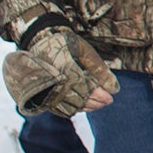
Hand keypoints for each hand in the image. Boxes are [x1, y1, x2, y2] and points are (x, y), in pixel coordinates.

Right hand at [2, 25, 119, 117]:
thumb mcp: (84, 51)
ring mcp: (47, 91)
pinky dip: (75, 109)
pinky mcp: (43, 96)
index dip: (100, 95)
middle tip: (107, 101)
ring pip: (71, 107)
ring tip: (99, 104)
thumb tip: (114, 88)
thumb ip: (99, 68)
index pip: (87, 89)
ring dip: (87, 107)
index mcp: (65, 69)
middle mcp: (55, 82)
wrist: (38, 43)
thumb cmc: (64, 44)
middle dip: (96, 102)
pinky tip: (84, 105)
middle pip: (80, 100)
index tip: (110, 97)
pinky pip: (61, 109)